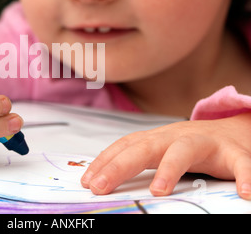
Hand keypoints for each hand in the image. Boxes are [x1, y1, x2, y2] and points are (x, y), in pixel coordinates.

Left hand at [81, 113, 250, 199]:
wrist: (229, 129)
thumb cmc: (188, 145)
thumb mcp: (159, 149)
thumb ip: (136, 159)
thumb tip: (101, 177)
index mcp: (156, 139)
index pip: (124, 147)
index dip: (104, 162)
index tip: (88, 180)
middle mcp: (175, 137)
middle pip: (144, 147)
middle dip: (120, 165)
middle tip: (101, 186)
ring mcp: (204, 143)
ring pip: (185, 150)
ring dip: (170, 168)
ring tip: (158, 190)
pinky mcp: (232, 152)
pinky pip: (240, 164)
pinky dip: (244, 176)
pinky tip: (245, 194)